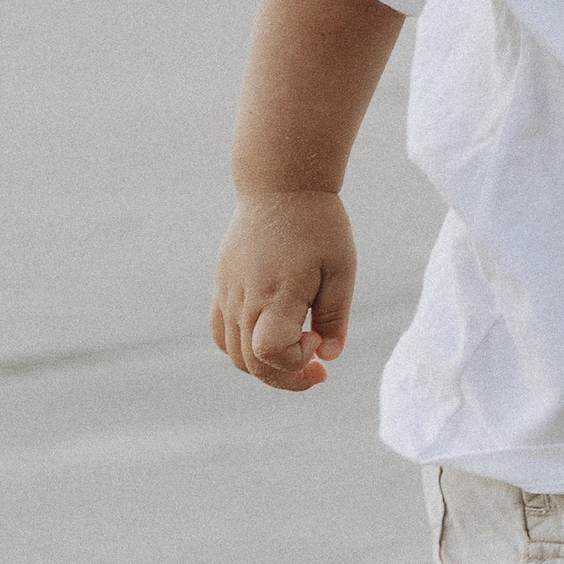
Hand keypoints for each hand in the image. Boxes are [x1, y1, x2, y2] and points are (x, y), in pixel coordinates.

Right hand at [212, 190, 355, 389]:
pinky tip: (269, 339)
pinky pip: (221, 333)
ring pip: (234, 354)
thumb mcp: (342, 268)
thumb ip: (336, 316)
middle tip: (317, 370)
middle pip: (251, 364)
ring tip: (295, 354)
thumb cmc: (319, 225)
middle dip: (287, 378)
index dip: (295, 362)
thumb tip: (328, 356)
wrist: (280, 185)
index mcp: (278, 292)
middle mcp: (246, 297)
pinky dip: (241, 349)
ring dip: (265, 368)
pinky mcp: (222, 286)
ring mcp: (229, 292)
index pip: (270, 353)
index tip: (316, 338)